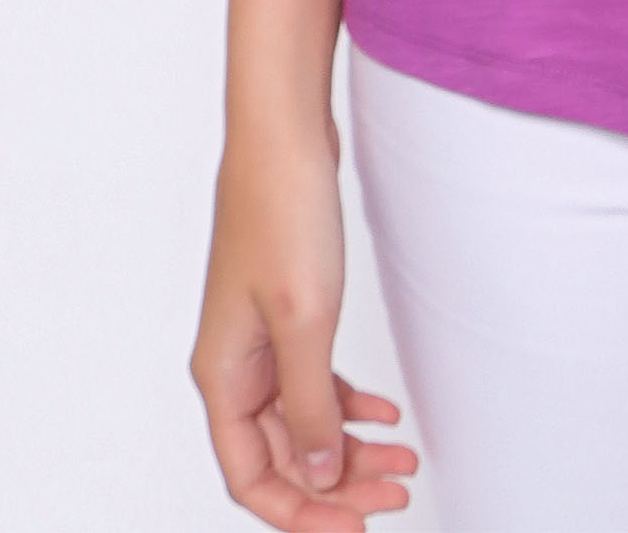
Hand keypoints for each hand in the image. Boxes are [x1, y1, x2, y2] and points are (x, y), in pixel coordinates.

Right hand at [191, 116, 418, 523]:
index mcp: (222, 378)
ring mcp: (261, 339)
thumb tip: (320, 476)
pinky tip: (387, 413)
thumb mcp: (304, 321)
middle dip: (339, 482)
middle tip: (399, 491)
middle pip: (283, 456)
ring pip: (304, 420)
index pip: (252, 479)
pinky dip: (350, 402)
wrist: (285, 133)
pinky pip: (315, 380)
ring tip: (406, 459)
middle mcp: (235, 366)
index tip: (357, 526)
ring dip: (351, 446)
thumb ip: (309, 406)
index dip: (301, 512)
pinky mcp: (290, 311)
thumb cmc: (282, 213)